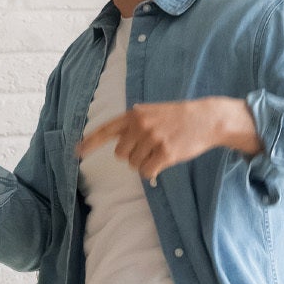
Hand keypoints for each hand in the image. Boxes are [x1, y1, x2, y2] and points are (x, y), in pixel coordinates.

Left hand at [76, 97, 258, 183]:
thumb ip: (134, 122)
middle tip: (149, 148)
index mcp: (135, 115)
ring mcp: (153, 139)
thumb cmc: (178, 117)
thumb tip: (117, 139)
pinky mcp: (165, 153)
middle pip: (121, 155)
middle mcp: (140, 125)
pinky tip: (164, 161)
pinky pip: (147, 172)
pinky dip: (153, 171)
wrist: (207, 118)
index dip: (90, 142)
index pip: (106, 130)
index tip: (76, 152)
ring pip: (134, 165)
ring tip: (160, 151)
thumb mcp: (153, 111)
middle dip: (132, 156)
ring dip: (144, 164)